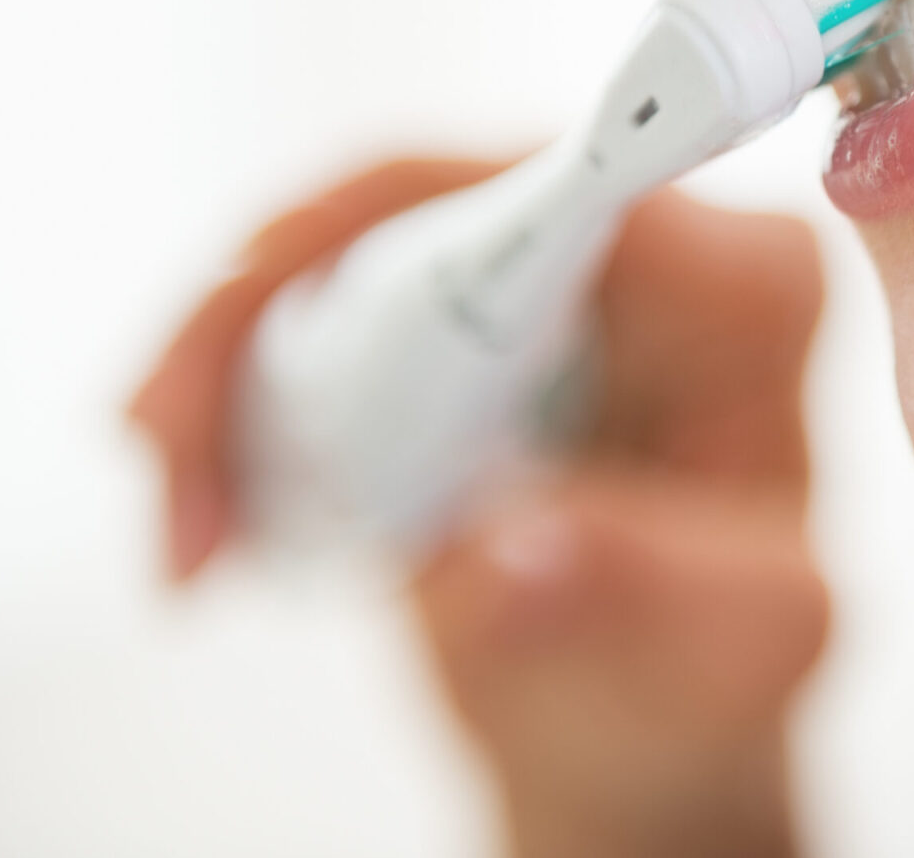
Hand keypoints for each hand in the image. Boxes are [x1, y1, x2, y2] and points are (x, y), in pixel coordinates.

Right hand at [130, 158, 828, 857]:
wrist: (644, 730)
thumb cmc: (717, 680)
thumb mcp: (736, 649)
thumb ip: (645, 589)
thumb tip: (503, 550)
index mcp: (746, 289)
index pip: (566, 182)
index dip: (398, 204)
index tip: (258, 264)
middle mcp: (649, 247)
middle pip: (411, 202)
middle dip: (255, 317)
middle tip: (167, 459)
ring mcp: (541, 274)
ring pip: (328, 258)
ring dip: (219, 382)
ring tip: (188, 538)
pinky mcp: (455, 319)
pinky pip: (308, 318)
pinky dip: (231, 409)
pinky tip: (204, 520)